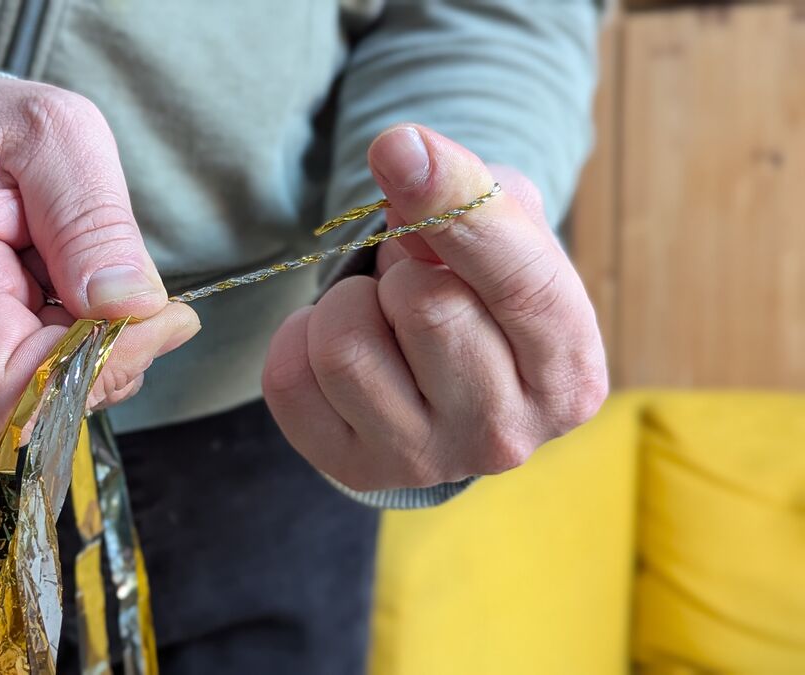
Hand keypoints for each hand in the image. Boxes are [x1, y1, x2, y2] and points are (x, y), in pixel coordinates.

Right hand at [0, 78, 198, 441]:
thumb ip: (91, 219)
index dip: (101, 368)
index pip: (15, 389)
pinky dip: (74, 352)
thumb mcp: (50, 135)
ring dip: (94, 352)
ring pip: (47, 406)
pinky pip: (38, 391)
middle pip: (40, 407)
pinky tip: (66, 296)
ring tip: (81, 272)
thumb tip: (133, 305)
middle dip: (111, 354)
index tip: (162, 317)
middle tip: (135, 285)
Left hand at [262, 125, 607, 490]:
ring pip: (345, 347)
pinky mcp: (354, 469)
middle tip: (414, 274)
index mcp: (569, 372)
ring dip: (346, 301)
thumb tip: (403, 155)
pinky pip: (289, 381)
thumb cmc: (485, 294)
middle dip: (403, 264)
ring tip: (376, 310)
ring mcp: (426, 461)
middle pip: (425, 307)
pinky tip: (338, 341)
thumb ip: (471, 190)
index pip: (519, 281)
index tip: (398, 147)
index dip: (455, 205)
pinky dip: (299, 338)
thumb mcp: (509, 234)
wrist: (450, 382)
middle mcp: (505, 434)